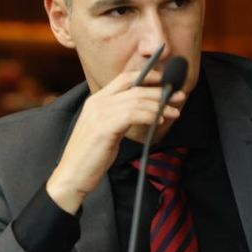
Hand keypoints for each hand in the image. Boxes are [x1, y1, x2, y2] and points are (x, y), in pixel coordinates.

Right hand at [47, 68, 184, 213]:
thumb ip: (117, 116)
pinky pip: (133, 115)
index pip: (124, 78)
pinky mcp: (104, 128)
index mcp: (95, 101)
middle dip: (160, 92)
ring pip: (136, 101)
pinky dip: (149, 116)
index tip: (165, 82)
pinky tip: (159, 121)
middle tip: (179, 96)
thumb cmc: (89, 156)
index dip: (147, 76)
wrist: (72, 175)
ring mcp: (99, 115)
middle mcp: (96, 103)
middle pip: (134, 88)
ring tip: (174, 112)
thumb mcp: (104, 130)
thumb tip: (141, 111)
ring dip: (159, 106)